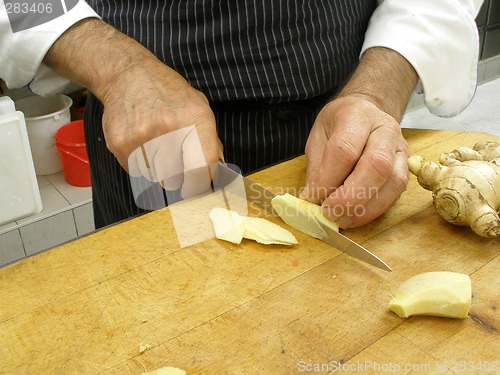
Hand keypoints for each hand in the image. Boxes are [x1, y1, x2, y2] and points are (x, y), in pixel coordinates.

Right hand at [101, 59, 223, 197]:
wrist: (128, 74)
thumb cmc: (168, 93)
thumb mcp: (198, 108)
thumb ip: (210, 142)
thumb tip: (217, 172)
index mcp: (195, 119)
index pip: (202, 166)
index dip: (200, 184)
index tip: (195, 187)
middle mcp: (169, 128)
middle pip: (176, 178)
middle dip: (176, 175)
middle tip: (172, 157)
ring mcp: (142, 137)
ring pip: (155, 178)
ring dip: (157, 169)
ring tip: (155, 144)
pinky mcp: (121, 144)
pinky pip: (135, 171)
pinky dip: (139, 163)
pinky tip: (141, 142)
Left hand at [302, 96, 408, 227]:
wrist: (366, 112)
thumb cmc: (338, 125)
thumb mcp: (318, 137)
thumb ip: (316, 167)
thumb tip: (312, 198)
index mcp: (357, 115)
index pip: (345, 149)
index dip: (328, 178)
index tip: (312, 197)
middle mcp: (385, 129)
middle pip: (376, 165)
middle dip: (350, 196)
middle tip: (329, 212)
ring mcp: (400, 149)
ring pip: (393, 182)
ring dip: (365, 207)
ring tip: (342, 219)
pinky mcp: (406, 167)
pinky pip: (396, 193)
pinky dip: (375, 209)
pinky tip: (356, 216)